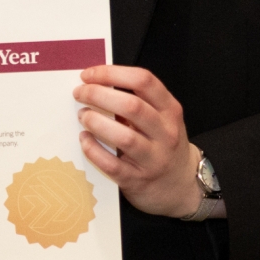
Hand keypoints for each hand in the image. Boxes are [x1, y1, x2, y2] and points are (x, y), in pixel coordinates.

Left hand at [75, 63, 202, 217]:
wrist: (180, 186)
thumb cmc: (163, 145)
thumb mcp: (162, 119)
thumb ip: (137, 102)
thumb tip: (95, 84)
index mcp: (170, 110)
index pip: (143, 81)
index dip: (111, 74)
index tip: (88, 75)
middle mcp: (165, 132)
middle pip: (131, 106)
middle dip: (98, 95)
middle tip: (79, 94)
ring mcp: (153, 158)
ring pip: (124, 137)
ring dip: (96, 122)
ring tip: (83, 116)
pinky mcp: (137, 180)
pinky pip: (112, 164)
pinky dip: (93, 150)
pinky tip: (84, 139)